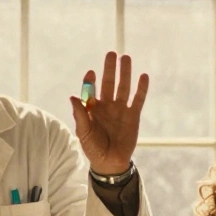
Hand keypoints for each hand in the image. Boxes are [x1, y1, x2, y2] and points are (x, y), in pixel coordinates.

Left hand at [69, 51, 149, 174]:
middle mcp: (107, 105)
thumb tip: (72, 97)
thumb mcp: (84, 133)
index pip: (91, 89)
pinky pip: (138, 99)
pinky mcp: (133, 116)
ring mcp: (121, 109)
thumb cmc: (93, 148)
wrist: (110, 162)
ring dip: (125, 73)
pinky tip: (143, 76)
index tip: (91, 73)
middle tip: (112, 54)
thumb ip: (80, 115)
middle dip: (110, 69)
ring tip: (126, 58)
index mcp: (92, 108)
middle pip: (109, 83)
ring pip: (123, 87)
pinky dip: (141, 89)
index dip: (91, 81)